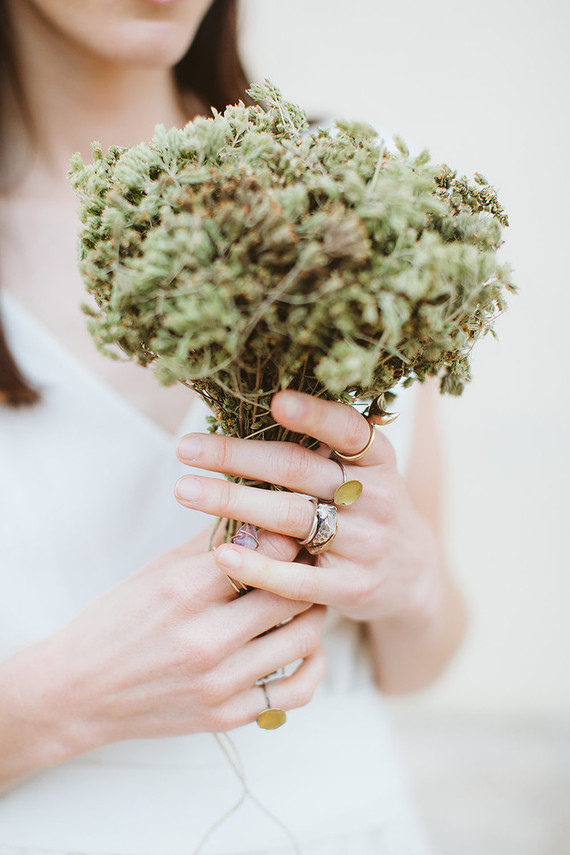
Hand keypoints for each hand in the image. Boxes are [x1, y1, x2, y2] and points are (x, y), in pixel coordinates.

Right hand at [10, 533, 325, 769]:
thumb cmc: (114, 623)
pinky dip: (311, 665)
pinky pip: (296, 691)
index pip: (266, 556)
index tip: (293, 533)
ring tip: (304, 598)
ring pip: (303, 639)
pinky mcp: (226, 716)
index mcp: (183, 592)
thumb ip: (208, 544)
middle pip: (291, 595)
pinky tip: (302, 646)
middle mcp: (205, 640)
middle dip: (306, 573)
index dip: (288, 540)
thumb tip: (256, 513)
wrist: (77, 693)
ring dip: (312, 613)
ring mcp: (218, 684)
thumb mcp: (154, 571)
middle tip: (309, 561)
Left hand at [176, 390, 441, 623]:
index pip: (348, 430)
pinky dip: (258, 566)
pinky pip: (298, 578)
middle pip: (300, 470)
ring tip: (185, 490)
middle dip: (238, 456)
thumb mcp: (365, 470)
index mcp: (379, 459)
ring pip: (292, 517)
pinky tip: (222, 553)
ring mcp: (366, 544)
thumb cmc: (367, 508)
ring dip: (233, 502)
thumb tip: (251, 405)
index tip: (275, 400)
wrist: (411, 574)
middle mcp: (377, 498)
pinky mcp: (351, 588)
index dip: (314, 415)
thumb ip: (323, 447)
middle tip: (186, 447)